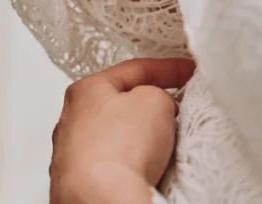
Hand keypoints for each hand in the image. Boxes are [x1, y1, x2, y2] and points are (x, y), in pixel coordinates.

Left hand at [50, 58, 195, 203]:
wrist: (101, 195)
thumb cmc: (118, 147)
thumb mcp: (153, 101)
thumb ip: (158, 93)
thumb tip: (159, 104)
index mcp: (85, 90)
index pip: (133, 70)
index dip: (167, 70)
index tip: (189, 73)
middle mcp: (73, 119)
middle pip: (123, 106)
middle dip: (152, 109)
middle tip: (177, 114)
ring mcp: (75, 151)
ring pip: (120, 138)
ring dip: (143, 140)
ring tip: (163, 149)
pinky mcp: (83, 178)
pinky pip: (118, 164)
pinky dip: (135, 165)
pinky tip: (148, 171)